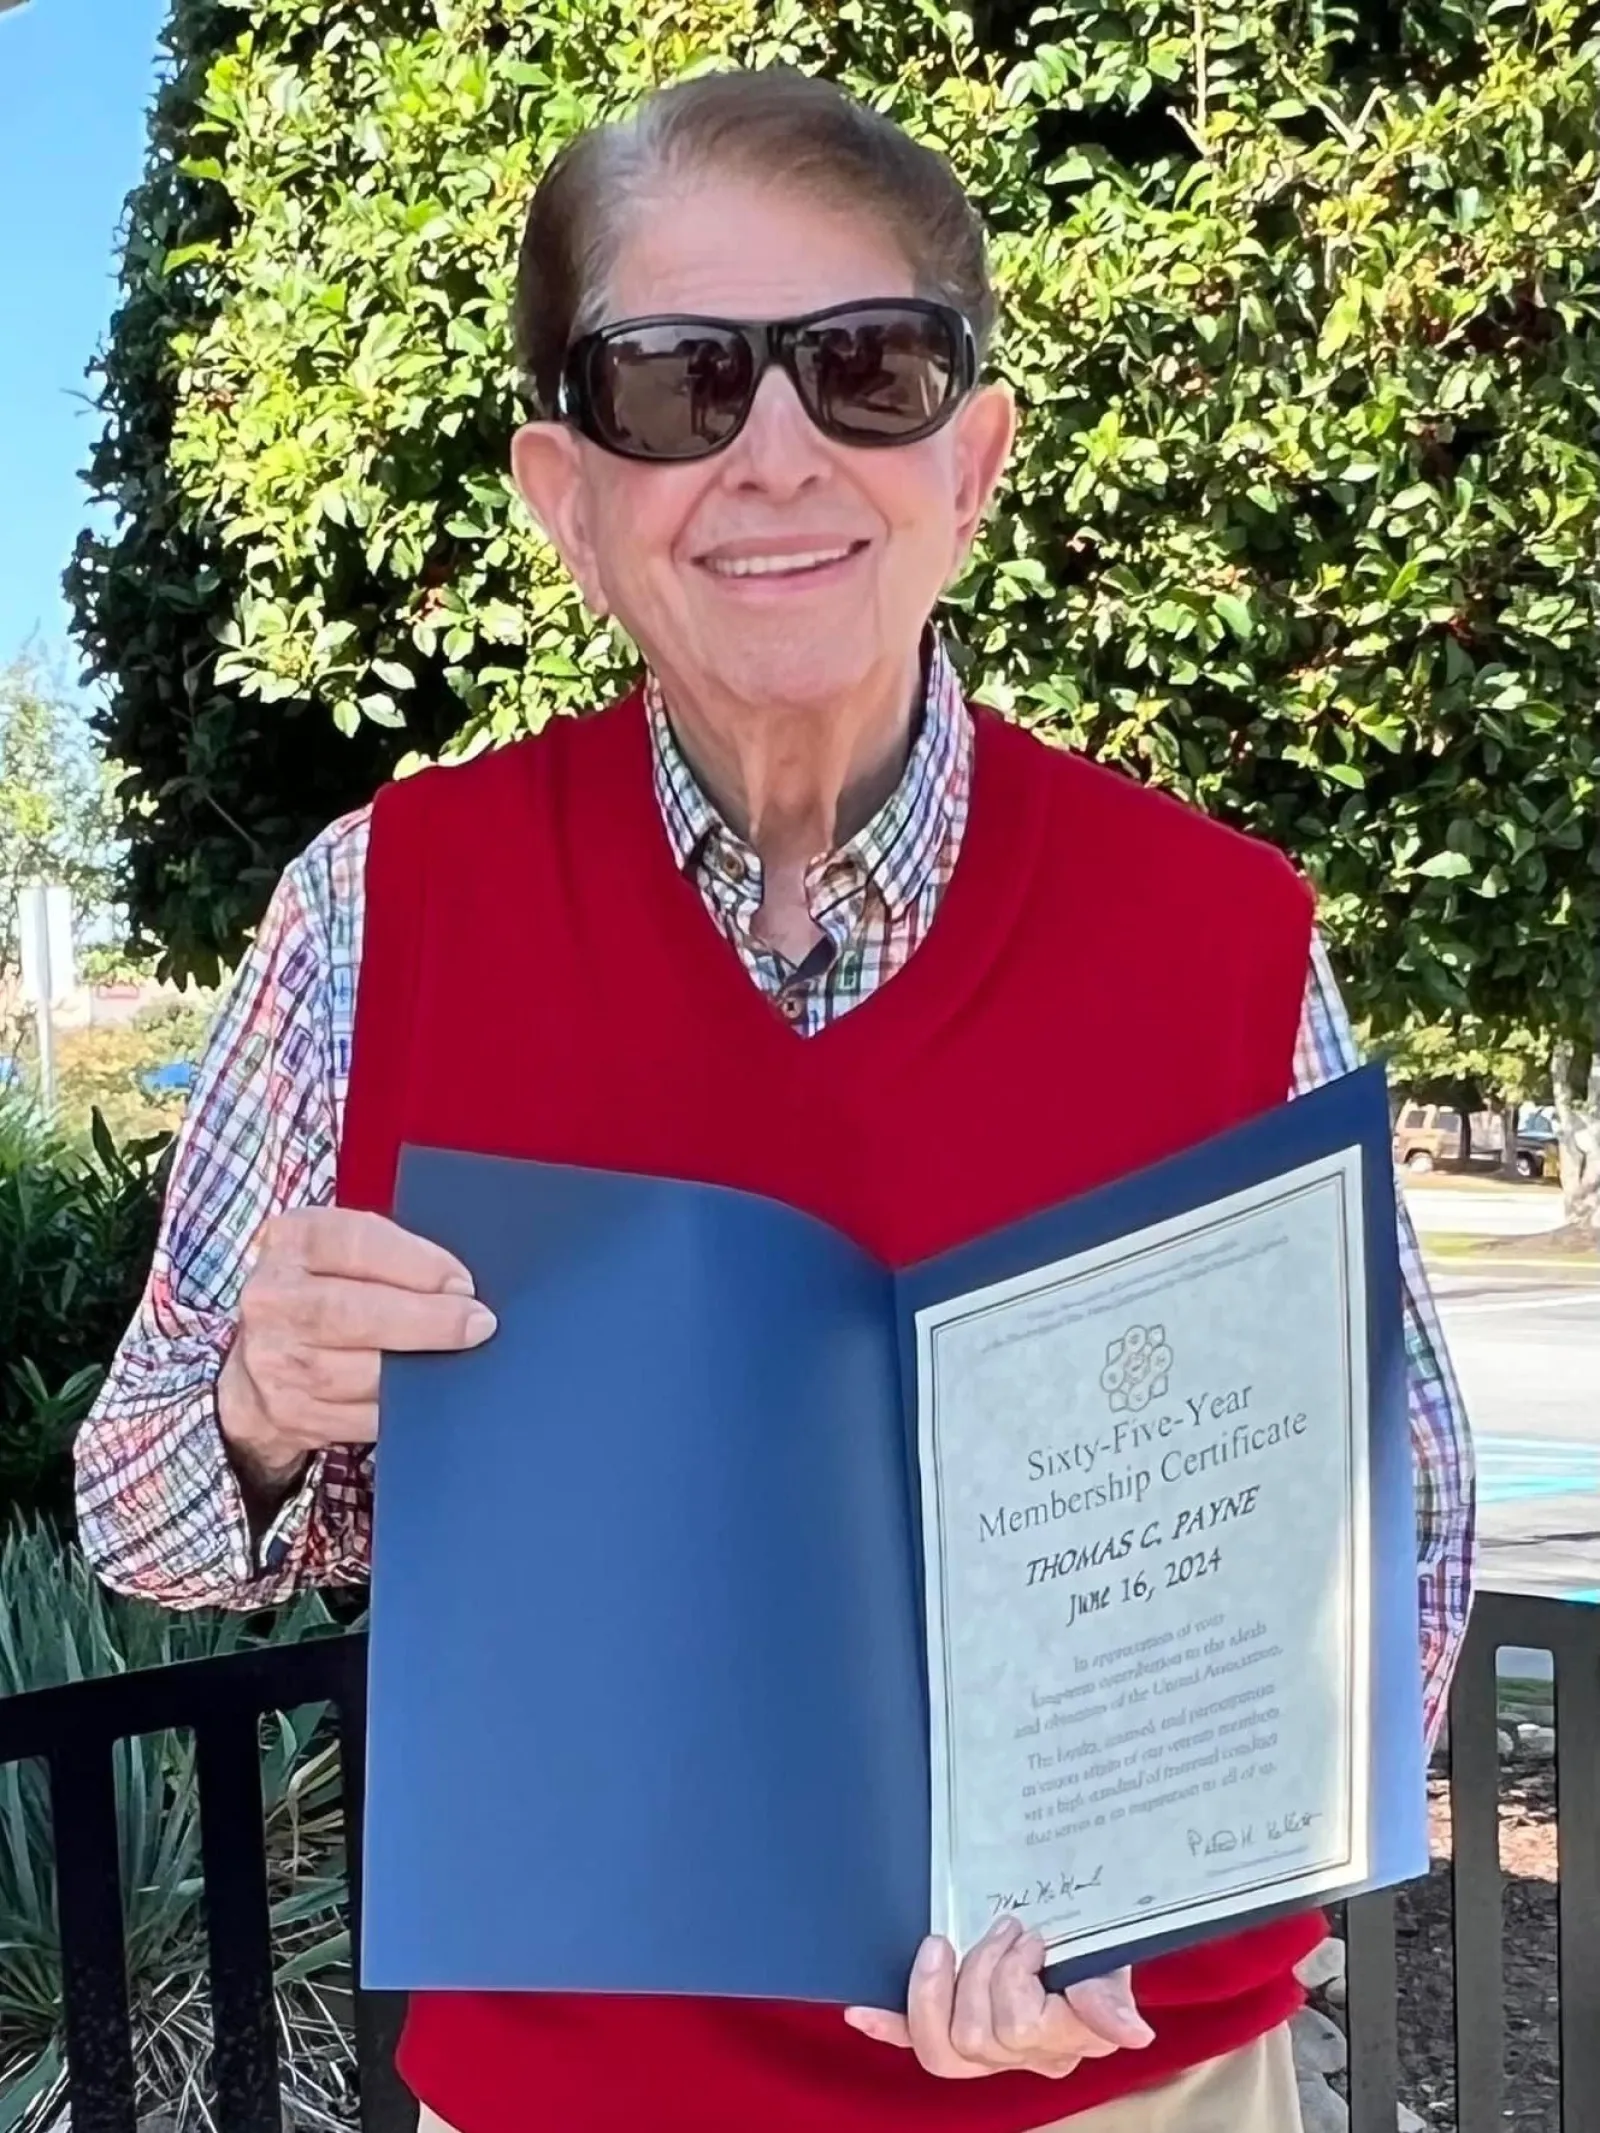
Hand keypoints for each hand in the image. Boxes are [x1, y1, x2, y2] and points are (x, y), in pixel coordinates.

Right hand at [218, 1207, 495, 1494]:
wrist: (261, 1361)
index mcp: (292, 1240)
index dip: (417, 1263)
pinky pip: (361, 1418)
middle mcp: (273, 1300)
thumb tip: (465, 1286)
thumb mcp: (344, 1254)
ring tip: (461, 1361)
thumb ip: (395, 1256)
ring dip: (420, 1371)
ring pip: (359, 1373)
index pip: (355, 1243)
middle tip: (479, 1324)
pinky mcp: (290, 1414)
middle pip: (352, 1313)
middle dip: (427, 1321)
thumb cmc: (327, 1292)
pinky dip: (404, 1410)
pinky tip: (432, 1396)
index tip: (463, 1283)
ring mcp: (275, 1362)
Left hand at [844, 1920, 1152, 2079]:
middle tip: (1004, 1927)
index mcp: (1066, 2038)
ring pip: (942, 2048)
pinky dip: (887, 2026)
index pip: (1020, 2030)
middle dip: (981, 1969)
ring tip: (950, 1942)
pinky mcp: (954, 2031)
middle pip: (976, 2037)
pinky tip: (859, 2009)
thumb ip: (1108, 1994)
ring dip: (938, 1986)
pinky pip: (913, 2041)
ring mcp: (987, 2050)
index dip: (1014, 1978)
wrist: (1078, 1925)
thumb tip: (1133, 2032)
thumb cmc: (1091, 1938)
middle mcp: (1026, 2056)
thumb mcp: (1106, 1957)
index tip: (1034, 1937)